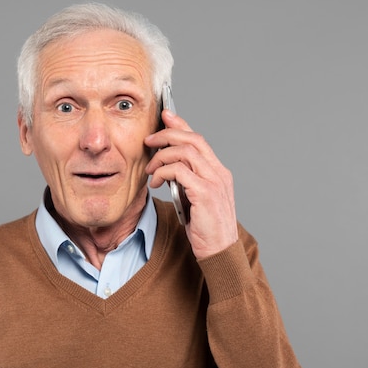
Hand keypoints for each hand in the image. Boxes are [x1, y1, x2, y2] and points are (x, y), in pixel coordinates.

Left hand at [144, 110, 237, 258]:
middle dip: (167, 134)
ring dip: (162, 156)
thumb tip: (165, 165)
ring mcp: (214, 182)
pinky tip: (155, 182)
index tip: (166, 115)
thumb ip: (184, 180)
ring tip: (150, 169)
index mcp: (218, 172)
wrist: (219, 252)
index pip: (199, 140)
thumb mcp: (193, 198)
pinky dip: (164, 172)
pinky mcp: (205, 194)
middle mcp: (219, 173)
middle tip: (149, 140)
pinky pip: (180, 171)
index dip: (181, 125)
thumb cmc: (205, 227)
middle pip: (192, 140)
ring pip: (186, 152)